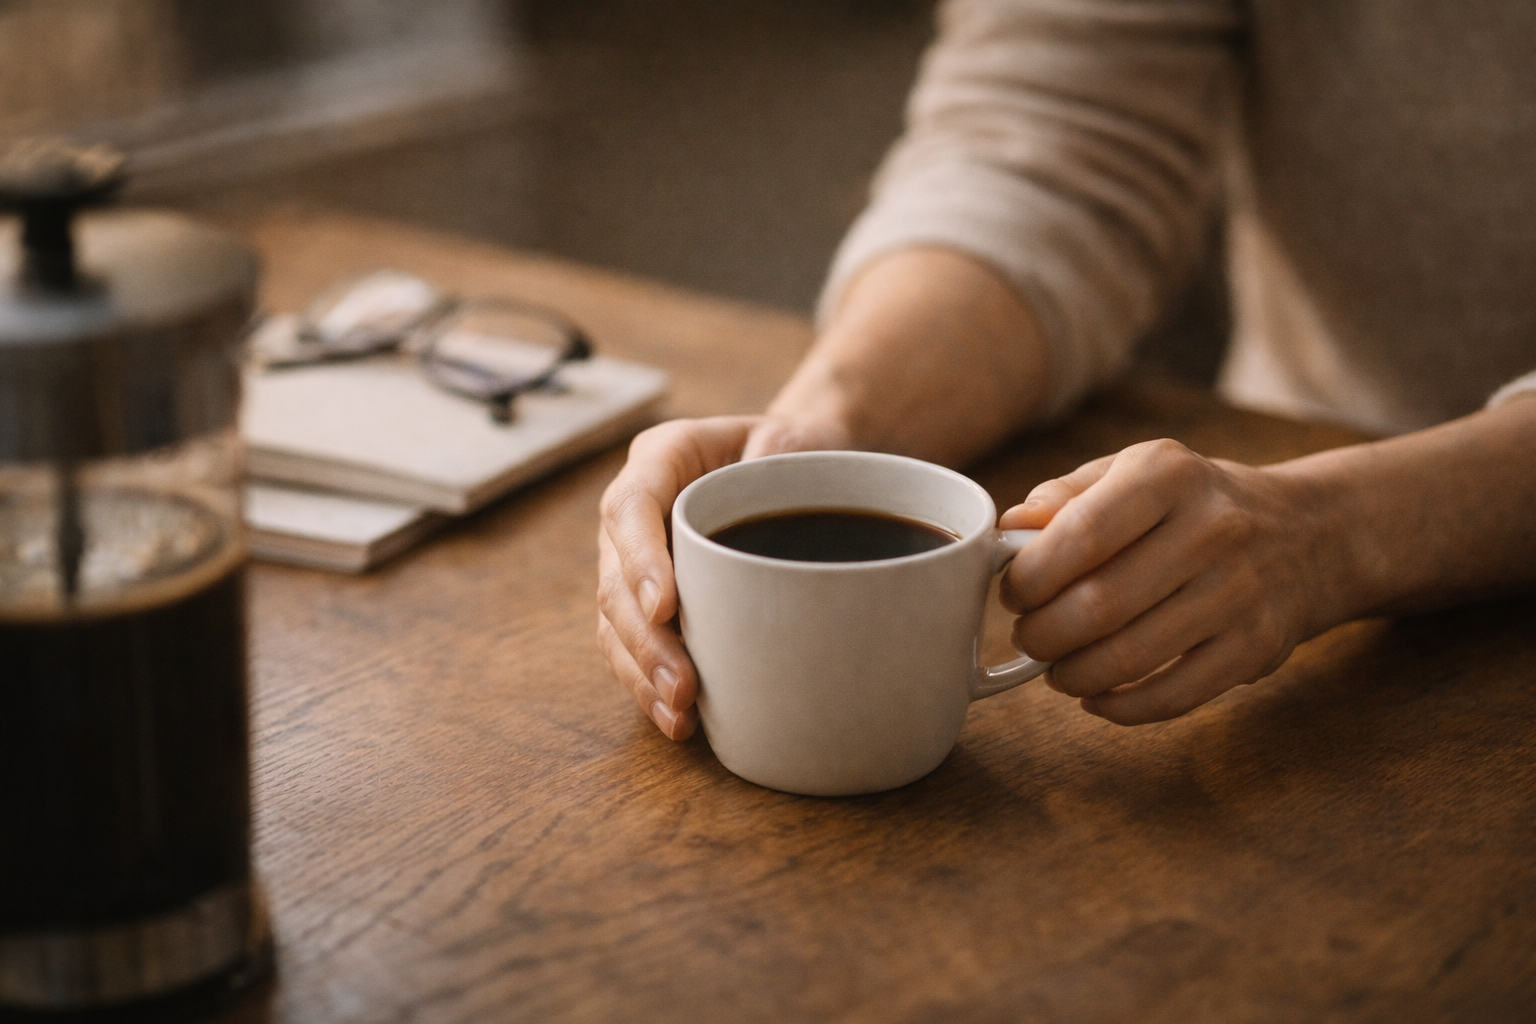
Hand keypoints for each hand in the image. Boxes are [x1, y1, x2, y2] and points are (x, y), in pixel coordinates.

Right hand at [597, 415, 849, 739]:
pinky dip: (649, 684)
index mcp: (663, 457)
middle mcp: (635, 511)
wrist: (801, 466)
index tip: (665, 607)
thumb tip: (768, 487)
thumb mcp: (796, 438)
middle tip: (682, 686)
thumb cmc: (798, 452)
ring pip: (615, 622)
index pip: (632, 507)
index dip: (640, 559)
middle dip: (644, 639)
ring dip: (642, 673)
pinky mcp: (650, 601)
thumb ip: (779, 455)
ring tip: (679, 716)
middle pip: (615, 578)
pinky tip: (676, 720)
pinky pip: (632, 646)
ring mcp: (635, 559)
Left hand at [998, 438, 1343, 725]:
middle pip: (1097, 605)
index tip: (1014, 594)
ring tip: (1055, 667)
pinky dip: (1120, 706)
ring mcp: (1239, 592)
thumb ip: (1067, 495)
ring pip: (1129, 657)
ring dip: (1073, 674)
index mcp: (1168, 475)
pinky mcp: (1256, 647)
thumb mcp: (1135, 472)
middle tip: (1029, 638)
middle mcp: (1212, 529)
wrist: (1307, 534)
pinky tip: (1095, 695)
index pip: (1079, 534)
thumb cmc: (1193, 504)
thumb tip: (1009, 526)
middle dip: (1042, 634)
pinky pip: (1172, 695)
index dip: (1030, 577)